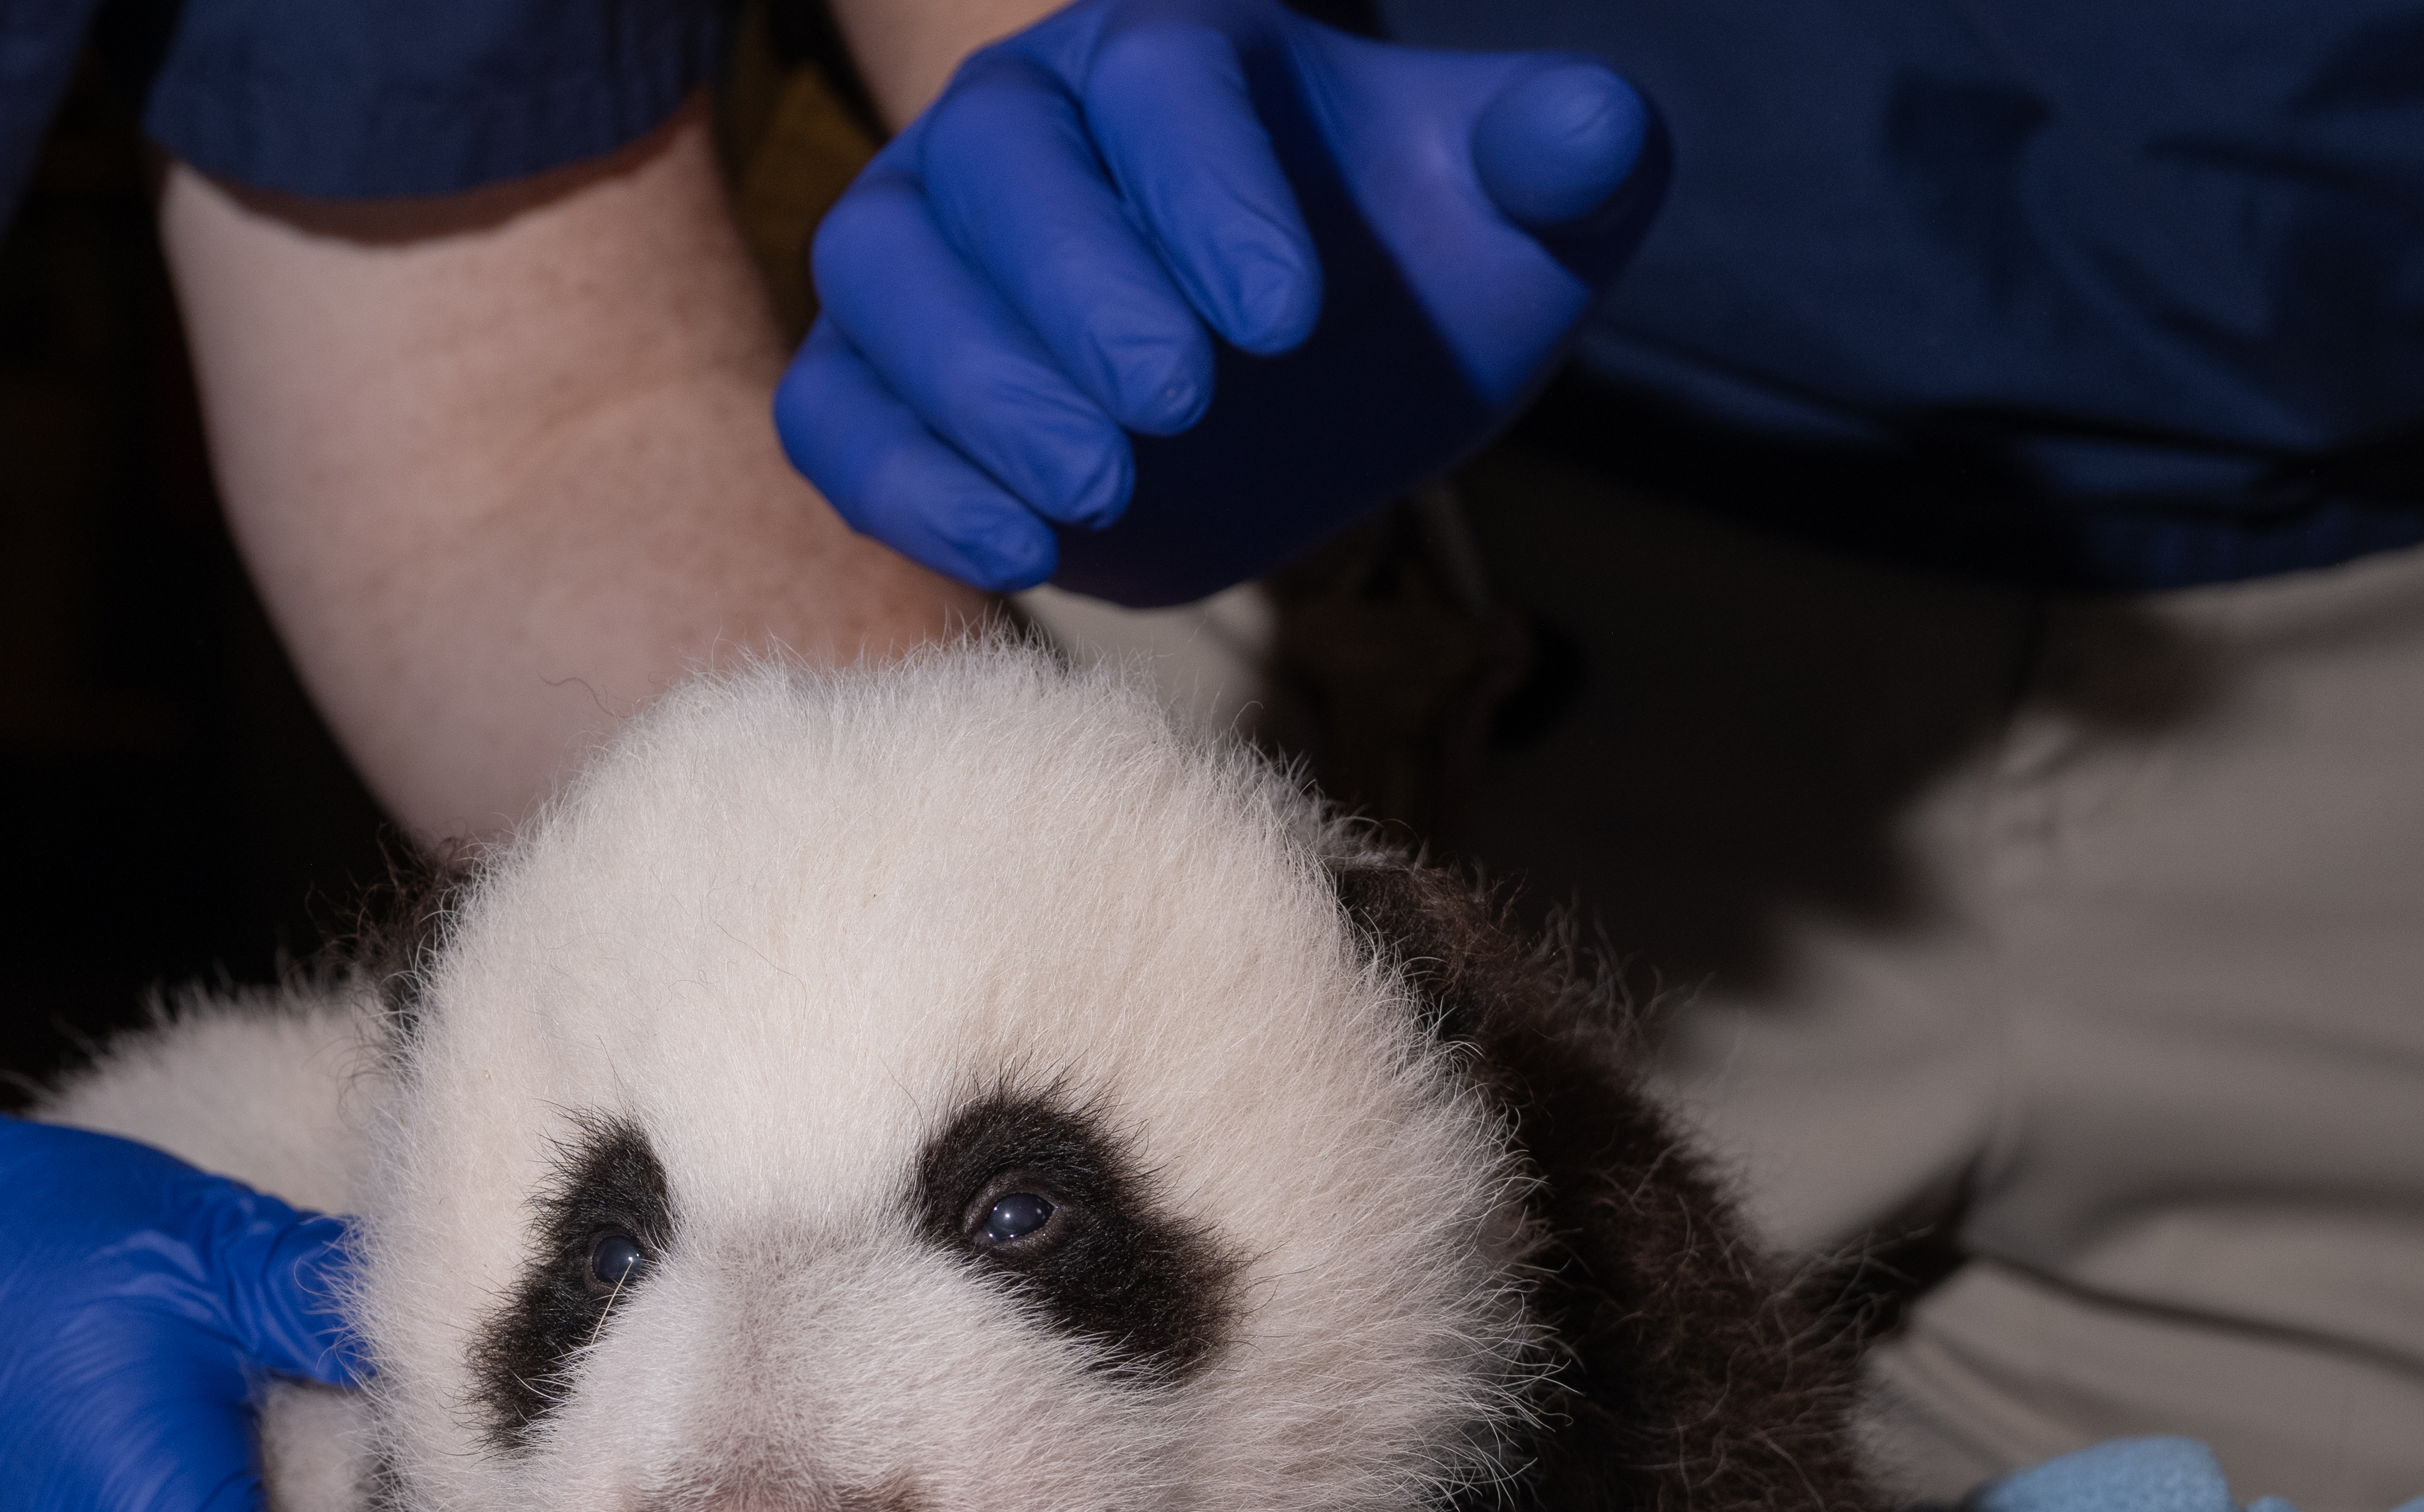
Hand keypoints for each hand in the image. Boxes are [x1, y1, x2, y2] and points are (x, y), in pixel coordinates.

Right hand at [776, 0, 1668, 605]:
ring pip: (884, 279)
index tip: (1287, 318)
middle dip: (1077, 294)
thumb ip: (1563, 162)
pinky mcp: (882, 379)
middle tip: (1175, 413)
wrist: (1299, 389)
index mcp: (1171, 49)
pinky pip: (834, 411)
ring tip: (1096, 490)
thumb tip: (1589, 129)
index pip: (1161, 84)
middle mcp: (1021, 127)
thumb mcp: (1517, 220)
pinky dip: (902, 481)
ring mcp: (928, 249)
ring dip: (978, 388)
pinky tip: (1019, 549)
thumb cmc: (1400, 279)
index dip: (1208, 193)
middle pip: (995, 171)